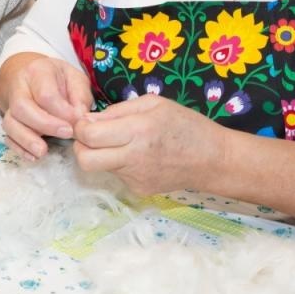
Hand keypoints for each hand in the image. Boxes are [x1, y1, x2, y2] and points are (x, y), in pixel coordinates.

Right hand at [0, 53, 94, 159]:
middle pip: (22, 108)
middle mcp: (19, 88)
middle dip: (44, 125)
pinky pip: (8, 136)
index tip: (76, 123)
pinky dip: (19, 148)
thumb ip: (80, 96)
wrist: (30, 74)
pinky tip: (33, 157)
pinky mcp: (9, 122)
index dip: (61, 111)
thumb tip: (80, 118)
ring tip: (43, 152)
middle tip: (66, 134)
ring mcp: (10, 106)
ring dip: (27, 140)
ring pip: (10, 123)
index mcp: (37, 72)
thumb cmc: (57, 79)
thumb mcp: (74, 78)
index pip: (45, 94)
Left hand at [71, 92, 229, 194]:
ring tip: (123, 142)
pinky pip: (117, 174)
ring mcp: (135, 178)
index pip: (89, 136)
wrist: (214, 161)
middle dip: (81, 146)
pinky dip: (119, 162)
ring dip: (101, 153)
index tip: (87, 121)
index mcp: (138, 131)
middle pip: (84, 160)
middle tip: (92, 136)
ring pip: (99, 167)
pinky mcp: (139, 189)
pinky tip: (138, 155)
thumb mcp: (154, 104)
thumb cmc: (187, 125)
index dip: (80, 127)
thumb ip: (118, 110)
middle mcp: (133, 158)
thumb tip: (89, 120)